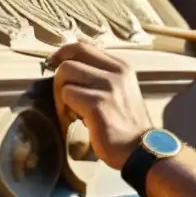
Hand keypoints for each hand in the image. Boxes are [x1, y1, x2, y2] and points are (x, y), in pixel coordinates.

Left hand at [47, 41, 153, 169]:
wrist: (141, 149)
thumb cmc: (127, 123)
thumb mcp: (121, 91)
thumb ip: (101, 75)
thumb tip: (73, 58)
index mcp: (121, 67)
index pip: (83, 46)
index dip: (63, 54)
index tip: (55, 67)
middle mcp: (116, 72)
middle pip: (70, 59)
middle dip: (58, 78)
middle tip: (62, 98)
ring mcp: (108, 87)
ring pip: (65, 75)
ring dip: (60, 95)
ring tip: (69, 111)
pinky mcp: (98, 104)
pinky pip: (68, 95)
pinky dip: (64, 109)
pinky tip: (73, 121)